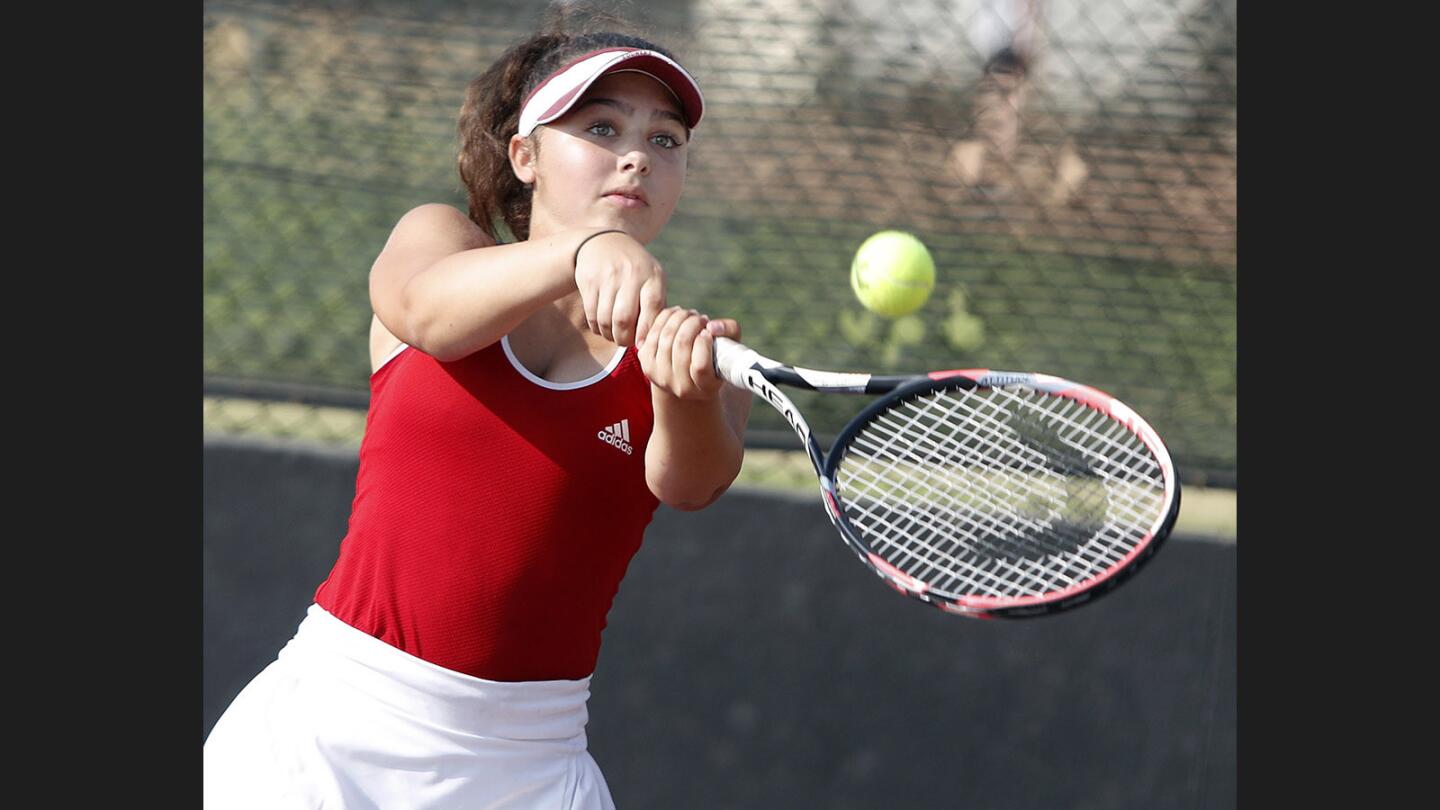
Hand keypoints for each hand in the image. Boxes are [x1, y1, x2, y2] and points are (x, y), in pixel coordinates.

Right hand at [573, 230, 666, 346]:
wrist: (603, 243)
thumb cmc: (635, 270)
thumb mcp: (652, 278)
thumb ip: (657, 305)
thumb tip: (655, 339)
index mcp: (652, 275)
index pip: (652, 308)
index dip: (646, 331)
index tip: (642, 344)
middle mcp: (631, 274)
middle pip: (624, 318)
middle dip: (624, 338)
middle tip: (625, 342)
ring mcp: (608, 276)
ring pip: (605, 319)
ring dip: (609, 335)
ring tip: (614, 336)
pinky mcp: (589, 281)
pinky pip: (592, 314)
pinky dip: (597, 327)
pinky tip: (602, 327)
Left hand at [638, 307, 741, 399]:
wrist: (687, 375)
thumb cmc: (714, 356)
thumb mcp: (729, 346)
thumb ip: (730, 331)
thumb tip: (712, 326)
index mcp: (705, 388)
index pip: (701, 366)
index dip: (704, 343)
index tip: (709, 331)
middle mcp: (681, 388)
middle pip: (682, 345)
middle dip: (692, 323)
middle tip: (700, 318)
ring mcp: (660, 377)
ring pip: (667, 336)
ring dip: (680, 318)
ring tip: (690, 315)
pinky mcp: (645, 363)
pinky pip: (653, 332)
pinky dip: (665, 318)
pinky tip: (676, 315)